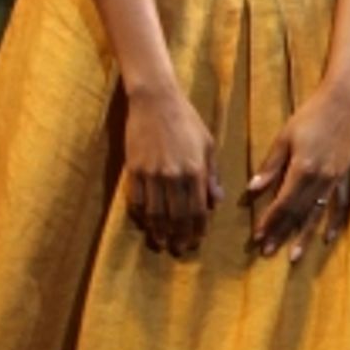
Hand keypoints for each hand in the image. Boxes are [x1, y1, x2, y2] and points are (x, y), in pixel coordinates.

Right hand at [123, 83, 222, 255]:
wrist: (155, 100)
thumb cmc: (186, 120)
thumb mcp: (207, 144)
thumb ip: (212, 174)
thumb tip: (216, 201)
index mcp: (195, 170)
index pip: (198, 209)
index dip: (197, 228)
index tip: (197, 240)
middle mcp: (173, 175)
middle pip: (176, 216)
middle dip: (179, 236)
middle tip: (180, 249)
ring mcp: (151, 174)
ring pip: (155, 213)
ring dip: (159, 231)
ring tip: (162, 243)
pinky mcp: (134, 170)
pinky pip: (136, 200)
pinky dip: (141, 215)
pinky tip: (145, 223)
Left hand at [242, 85, 349, 264]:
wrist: (342, 102)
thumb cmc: (309, 116)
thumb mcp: (284, 138)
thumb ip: (270, 167)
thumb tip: (252, 190)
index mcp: (302, 169)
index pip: (282, 203)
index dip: (269, 221)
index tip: (257, 237)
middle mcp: (320, 180)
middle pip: (298, 213)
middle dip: (281, 234)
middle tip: (267, 252)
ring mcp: (335, 180)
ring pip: (317, 213)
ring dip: (304, 235)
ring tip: (294, 255)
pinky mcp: (345, 176)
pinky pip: (342, 205)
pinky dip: (336, 223)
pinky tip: (328, 237)